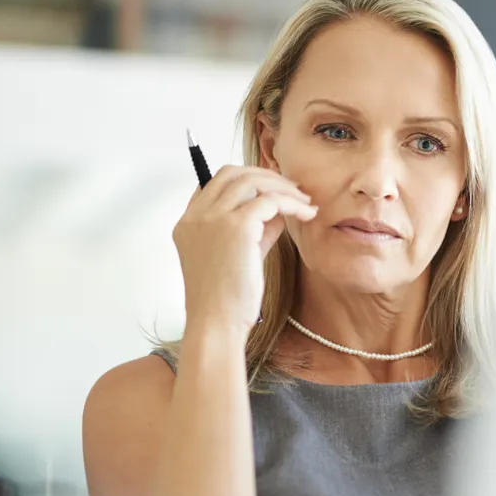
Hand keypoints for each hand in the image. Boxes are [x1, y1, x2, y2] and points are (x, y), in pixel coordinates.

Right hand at [173, 165, 317, 333]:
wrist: (217, 323)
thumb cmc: (228, 299)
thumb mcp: (240, 256)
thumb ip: (256, 229)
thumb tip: (280, 209)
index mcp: (188, 223)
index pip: (213, 183)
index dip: (245, 179)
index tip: (272, 189)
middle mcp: (196, 216)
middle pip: (232, 173)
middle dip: (266, 176)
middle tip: (294, 190)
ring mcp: (213, 219)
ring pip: (252, 181)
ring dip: (283, 187)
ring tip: (305, 203)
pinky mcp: (236, 227)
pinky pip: (271, 200)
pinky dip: (292, 203)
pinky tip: (307, 214)